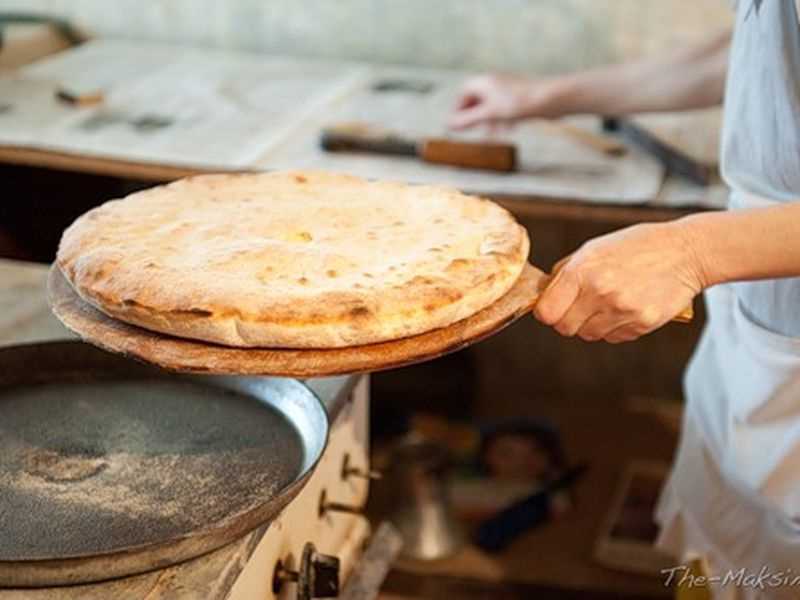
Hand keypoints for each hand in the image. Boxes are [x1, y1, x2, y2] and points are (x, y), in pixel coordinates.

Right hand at [448, 74, 567, 129]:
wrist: (552, 99)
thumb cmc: (520, 102)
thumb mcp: (489, 114)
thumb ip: (467, 120)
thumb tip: (448, 124)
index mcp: (484, 82)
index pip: (463, 94)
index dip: (458, 110)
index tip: (457, 125)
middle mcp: (494, 83)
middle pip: (477, 101)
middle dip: (475, 117)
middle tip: (474, 131)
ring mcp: (507, 90)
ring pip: (491, 107)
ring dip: (490, 121)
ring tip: (493, 134)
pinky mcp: (519, 98)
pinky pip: (504, 110)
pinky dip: (503, 120)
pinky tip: (509, 129)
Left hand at [533, 222, 704, 342]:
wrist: (685, 252)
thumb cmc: (637, 246)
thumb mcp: (594, 248)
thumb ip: (566, 272)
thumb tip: (544, 295)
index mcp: (582, 270)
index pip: (546, 312)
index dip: (548, 312)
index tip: (554, 308)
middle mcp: (600, 291)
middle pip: (565, 328)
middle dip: (568, 320)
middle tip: (582, 307)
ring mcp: (622, 310)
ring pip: (589, 335)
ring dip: (593, 324)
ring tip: (609, 303)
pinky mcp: (642, 323)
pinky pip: (614, 338)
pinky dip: (616, 327)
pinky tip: (627, 307)